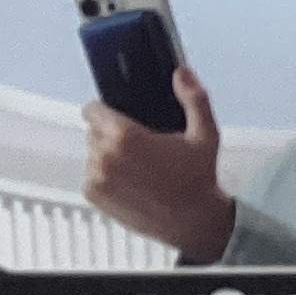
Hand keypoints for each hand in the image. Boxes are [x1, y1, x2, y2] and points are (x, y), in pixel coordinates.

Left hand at [81, 65, 232, 261]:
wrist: (194, 222)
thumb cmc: (198, 178)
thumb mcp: (204, 133)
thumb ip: (194, 98)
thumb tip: (182, 72)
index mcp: (124, 136)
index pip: (92, 110)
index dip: (105, 111)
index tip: (118, 117)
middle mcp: (105, 157)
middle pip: (93, 131)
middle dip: (110, 133)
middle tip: (137, 146)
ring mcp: (97, 179)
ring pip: (92, 154)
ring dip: (107, 155)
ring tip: (136, 166)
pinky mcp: (95, 197)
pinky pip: (91, 175)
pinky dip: (105, 176)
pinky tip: (129, 181)